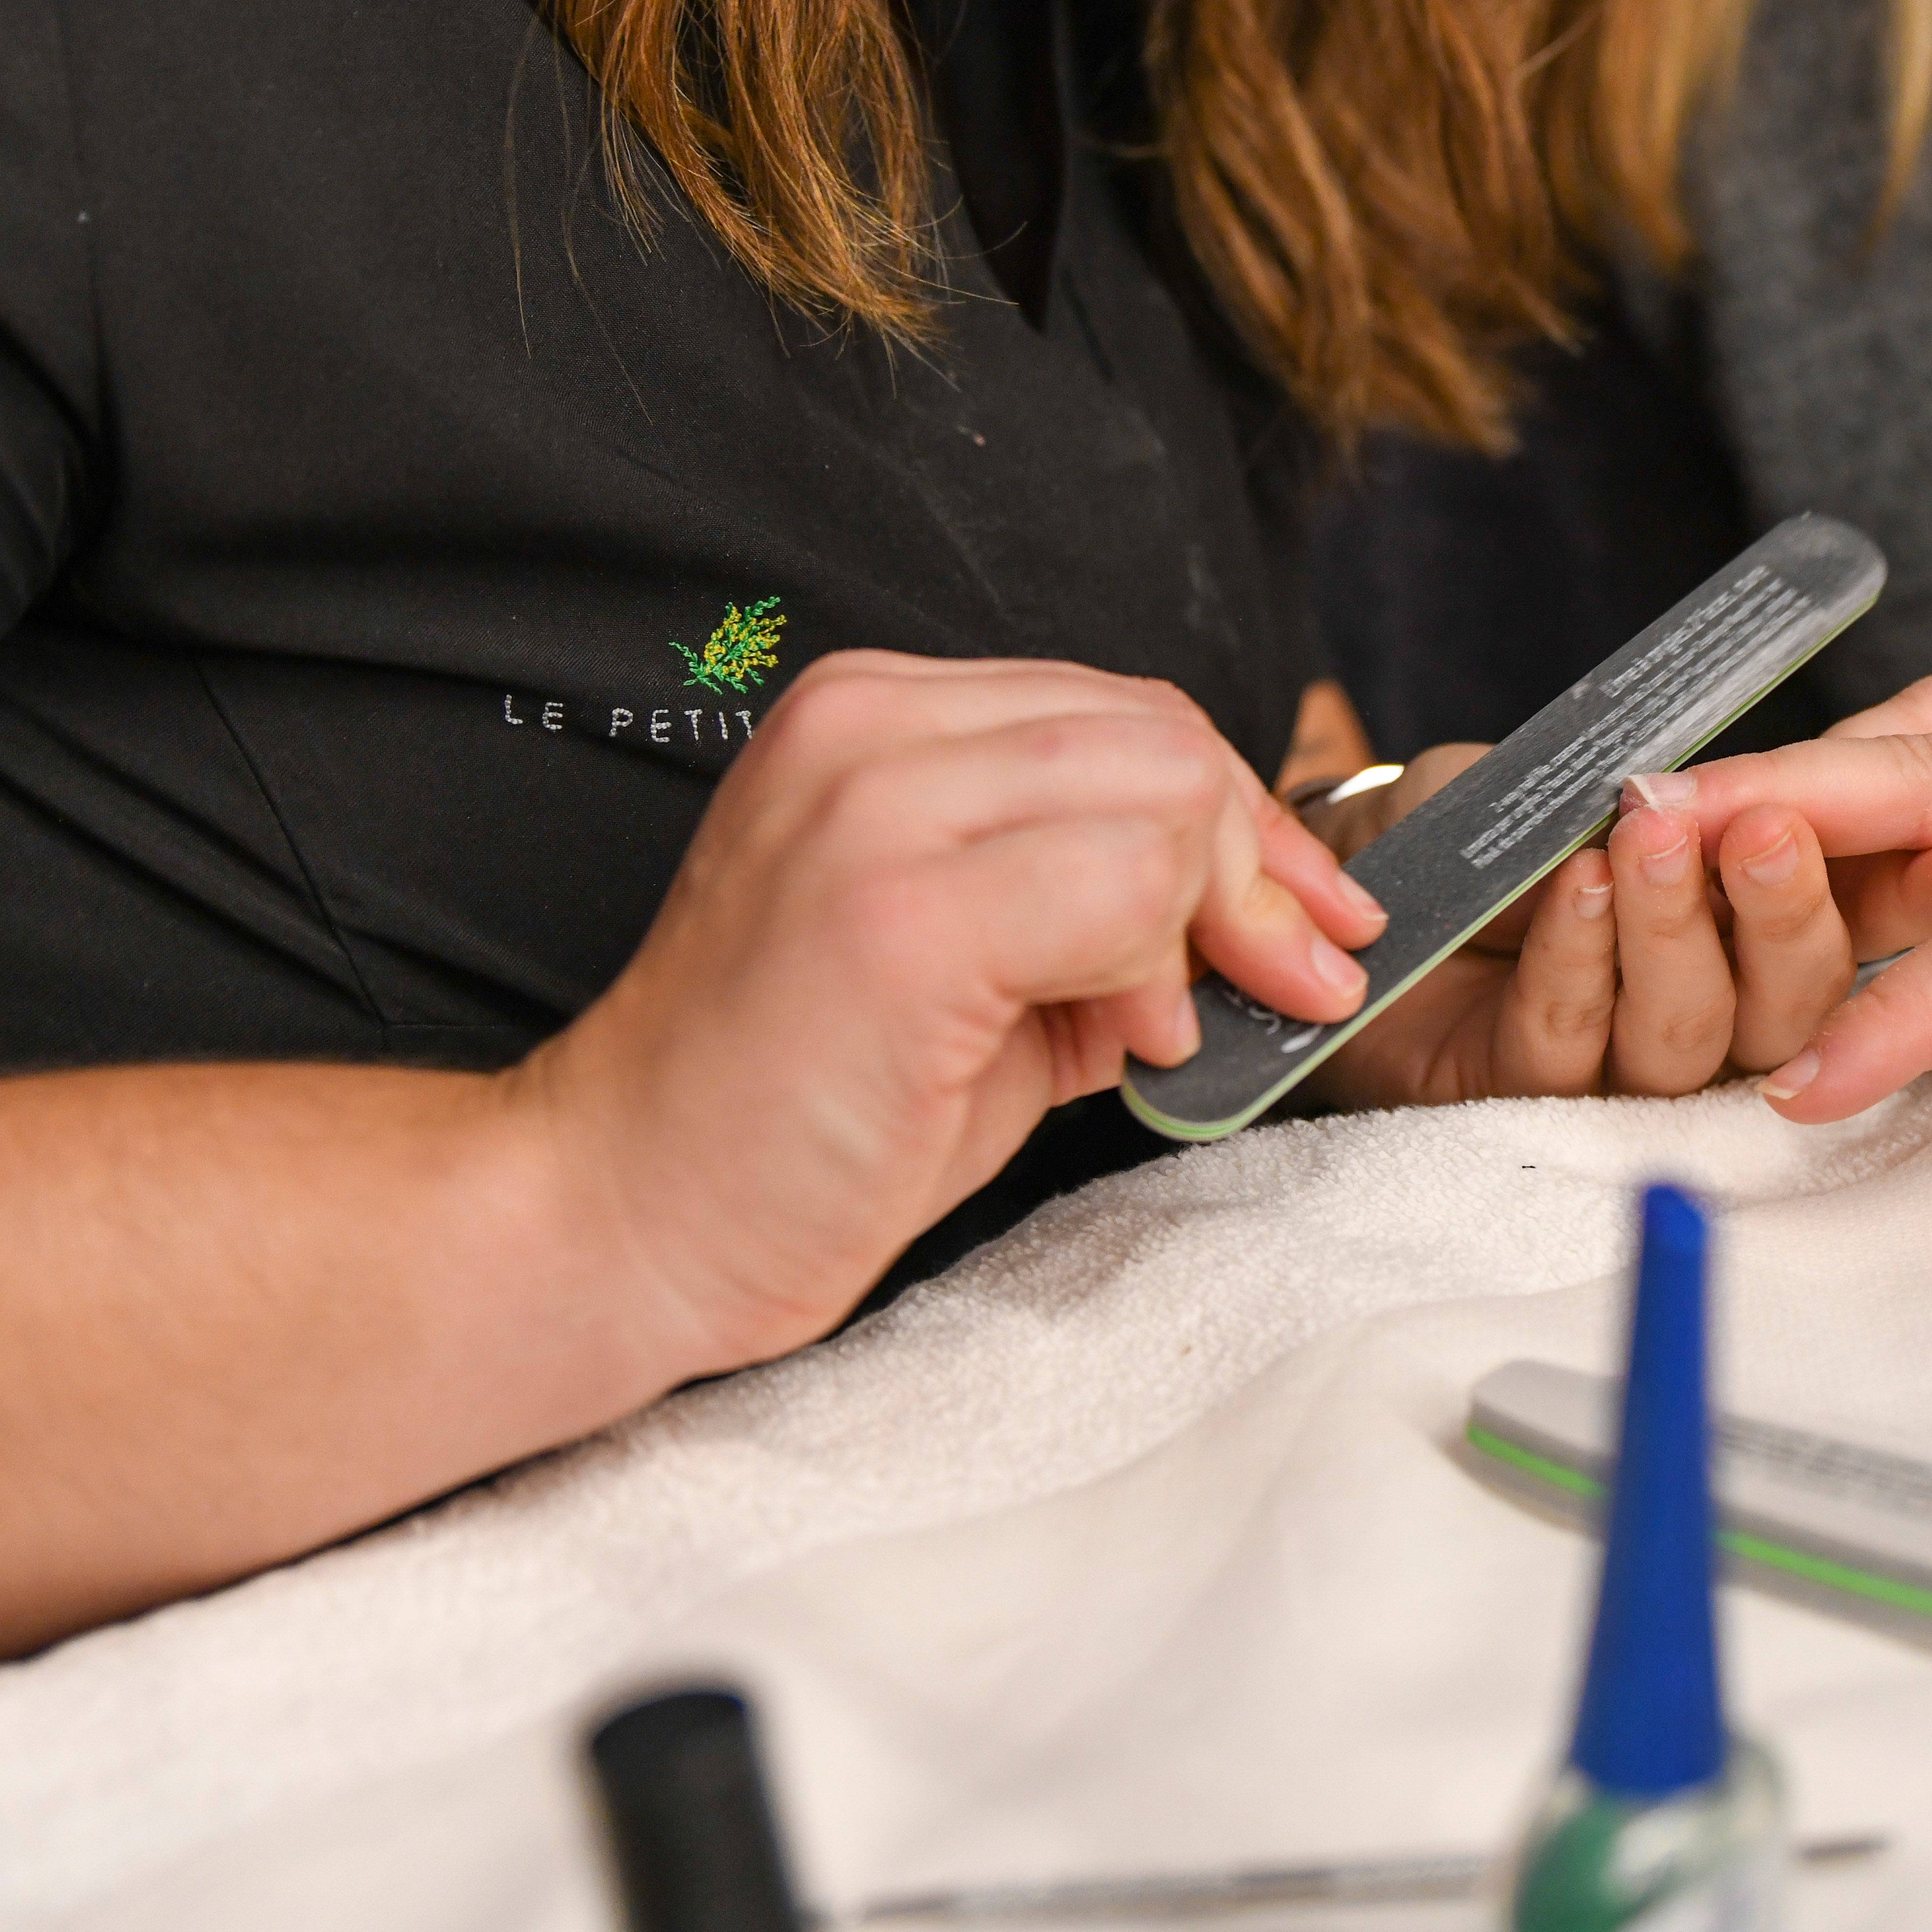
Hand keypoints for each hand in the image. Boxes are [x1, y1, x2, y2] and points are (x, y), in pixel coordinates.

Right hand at [517, 654, 1384, 1372]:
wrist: (626, 1215)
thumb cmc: (793, 1110)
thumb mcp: (970, 965)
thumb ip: (1093, 905)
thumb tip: (1250, 915)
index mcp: (872, 716)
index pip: (1129, 718)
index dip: (1241, 820)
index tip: (1305, 921)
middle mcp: (867, 728)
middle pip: (1164, 739)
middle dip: (1258, 866)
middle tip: (1282, 978)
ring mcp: (876, 809)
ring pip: (1163, 796)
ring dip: (1207, 919)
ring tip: (1161, 1027)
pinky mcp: (899, 913)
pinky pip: (1126, 885)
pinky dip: (1160, 967)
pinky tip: (1130, 1043)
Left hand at [1312, 675, 1931, 1106]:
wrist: (1339, 860)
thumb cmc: (1482, 809)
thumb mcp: (1588, 761)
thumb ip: (1698, 782)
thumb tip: (1803, 780)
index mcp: (1755, 930)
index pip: (1864, 927)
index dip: (1924, 898)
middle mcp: (1706, 1011)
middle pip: (1792, 1006)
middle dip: (1788, 913)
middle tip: (1768, 828)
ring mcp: (1614, 1066)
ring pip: (1689, 1036)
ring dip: (1673, 928)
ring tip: (1647, 834)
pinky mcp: (1514, 1092)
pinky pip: (1565, 1046)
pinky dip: (1573, 959)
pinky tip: (1571, 886)